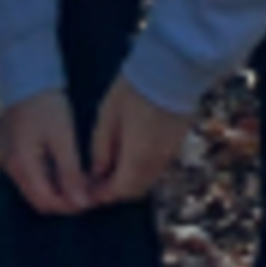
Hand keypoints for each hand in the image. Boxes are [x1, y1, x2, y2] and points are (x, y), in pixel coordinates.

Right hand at [0, 89, 93, 215]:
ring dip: (58, 191)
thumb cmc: (46, 105)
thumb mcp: (63, 138)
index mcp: (22, 166)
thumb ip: (71, 173)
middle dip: (65, 201)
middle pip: (39, 199)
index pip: (47, 203)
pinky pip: (32, 176)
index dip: (70, 207)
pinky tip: (66, 170)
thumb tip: (81, 203)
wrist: (25, 75)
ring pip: (36, 189)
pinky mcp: (14, 151)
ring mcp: (11, 160)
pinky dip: (50, 179)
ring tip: (81, 182)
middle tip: (89, 193)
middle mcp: (12, 168)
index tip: (93, 200)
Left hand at [86, 79, 190, 203]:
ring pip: (147, 180)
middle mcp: (156, 164)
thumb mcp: (107, 116)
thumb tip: (97, 171)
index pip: (119, 191)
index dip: (102, 195)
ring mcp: (170, 155)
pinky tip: (129, 155)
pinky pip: (156, 168)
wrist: (171, 71)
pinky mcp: (177, 144)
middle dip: (116, 190)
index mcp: (137, 160)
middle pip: (135, 190)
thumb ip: (101, 148)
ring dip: (129, 180)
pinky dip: (141, 169)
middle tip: (98, 181)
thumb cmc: (132, 91)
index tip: (88, 191)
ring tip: (111, 167)